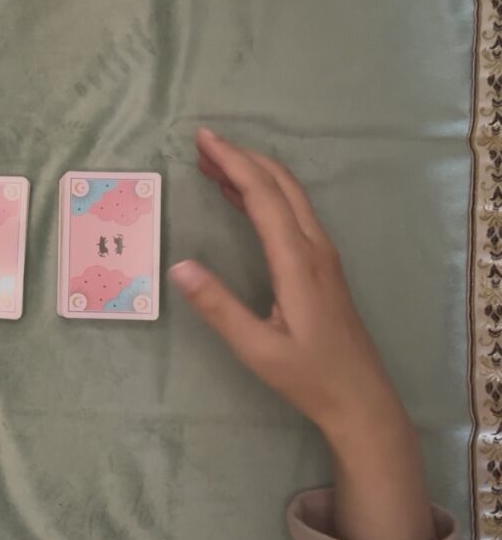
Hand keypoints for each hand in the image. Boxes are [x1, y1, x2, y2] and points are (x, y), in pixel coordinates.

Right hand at [169, 127, 434, 539]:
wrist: (361, 399)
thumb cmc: (308, 376)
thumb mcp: (256, 348)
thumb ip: (218, 306)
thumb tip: (178, 267)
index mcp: (297, 261)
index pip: (263, 195)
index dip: (232, 163)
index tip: (203, 140)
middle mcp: (314, 248)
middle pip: (279, 185)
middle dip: (241, 157)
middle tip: (203, 142)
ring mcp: (322, 255)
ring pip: (289, 196)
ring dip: (252, 173)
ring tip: (214, 162)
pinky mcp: (322, 266)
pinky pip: (292, 213)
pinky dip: (263, 195)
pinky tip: (242, 199)